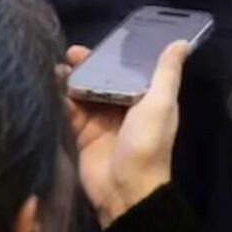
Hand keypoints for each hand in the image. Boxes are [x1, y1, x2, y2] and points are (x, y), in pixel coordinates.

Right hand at [64, 40, 189, 226]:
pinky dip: (61, 97)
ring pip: (84, 92)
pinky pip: (70, 110)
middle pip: (103, 78)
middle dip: (89, 65)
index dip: (116, 55)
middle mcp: (123, 107)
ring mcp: (101, 121)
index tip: (102, 41)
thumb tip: (181, 42)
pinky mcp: (82, 134)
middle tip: (71, 52)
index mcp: (145, 99)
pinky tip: (50, 83)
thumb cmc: (147, 144)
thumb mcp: (161, 104)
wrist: (125, 191)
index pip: (129, 70)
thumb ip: (166, 73)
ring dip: (72, 78)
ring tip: (58, 64)